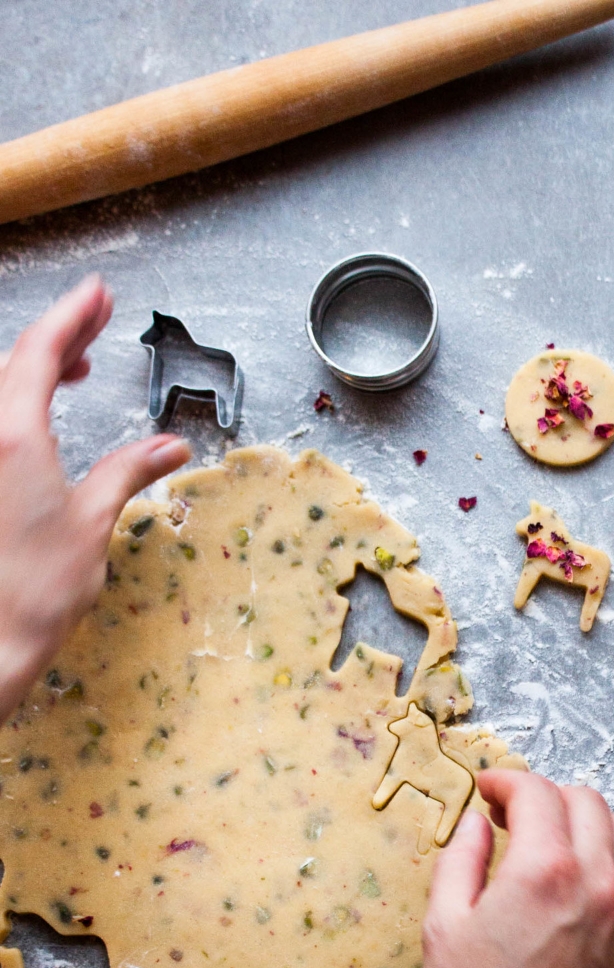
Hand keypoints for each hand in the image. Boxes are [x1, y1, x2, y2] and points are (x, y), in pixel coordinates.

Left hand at [0, 276, 190, 721]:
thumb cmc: (30, 595)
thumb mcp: (92, 524)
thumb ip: (126, 472)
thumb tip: (166, 448)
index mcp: (13, 435)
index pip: (40, 351)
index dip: (73, 316)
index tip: (97, 294)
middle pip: (14, 363)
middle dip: (60, 338)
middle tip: (95, 324)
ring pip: (1, 394)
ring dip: (36, 373)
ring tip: (74, 369)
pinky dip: (21, 409)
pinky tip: (40, 424)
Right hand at [421, 769, 613, 967]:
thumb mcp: (444, 929)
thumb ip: (459, 862)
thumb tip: (475, 824)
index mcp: (544, 869)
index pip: (536, 792)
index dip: (506, 781)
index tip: (485, 790)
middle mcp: (593, 878)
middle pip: (583, 799)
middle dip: (543, 793)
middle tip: (507, 813)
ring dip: (582, 816)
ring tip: (544, 836)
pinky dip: (602, 849)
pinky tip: (567, 871)